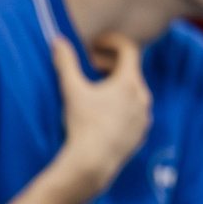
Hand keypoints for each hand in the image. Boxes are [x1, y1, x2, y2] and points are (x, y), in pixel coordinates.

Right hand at [53, 35, 152, 196]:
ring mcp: (144, 117)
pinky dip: (121, 106)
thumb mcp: (72, 90)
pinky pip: (134, 112)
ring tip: (96, 90)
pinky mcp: (141, 134)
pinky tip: (103, 113)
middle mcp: (143, 97)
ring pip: (133, 93)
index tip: (98, 42)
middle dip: (110, 64)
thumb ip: (66, 63)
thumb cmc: (83, 124)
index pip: (129, 50)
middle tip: (91, 65)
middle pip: (130, 71)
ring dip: (116, 86)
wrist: (93, 163)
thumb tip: (58, 40)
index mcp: (130, 82)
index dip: (113, 42)